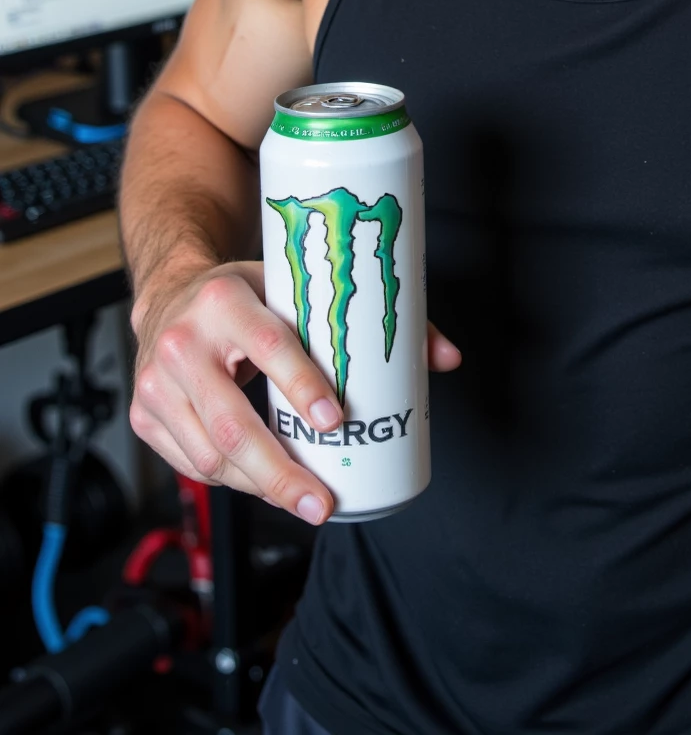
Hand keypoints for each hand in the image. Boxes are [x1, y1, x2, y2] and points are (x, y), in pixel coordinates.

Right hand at [130, 261, 460, 524]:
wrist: (170, 292)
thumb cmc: (246, 293)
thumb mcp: (297, 288)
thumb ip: (371, 317)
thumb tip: (445, 358)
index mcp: (224, 299)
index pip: (268, 344)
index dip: (303, 384)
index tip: (337, 420)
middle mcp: (182, 341)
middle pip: (233, 424)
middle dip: (282, 474)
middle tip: (324, 502)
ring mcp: (156, 383)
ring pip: (213, 456)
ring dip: (262, 487)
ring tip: (304, 499)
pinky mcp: (145, 416)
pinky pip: (193, 465)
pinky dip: (233, 483)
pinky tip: (265, 485)